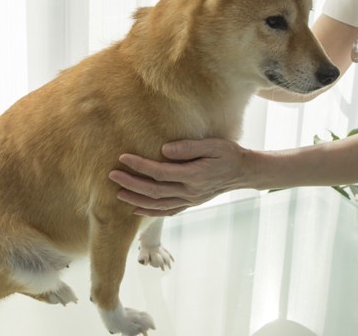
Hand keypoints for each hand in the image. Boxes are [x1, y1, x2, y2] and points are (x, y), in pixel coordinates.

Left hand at [109, 139, 250, 215]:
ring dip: (136, 200)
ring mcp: (190, 200)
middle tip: (113, 176)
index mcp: (194, 175)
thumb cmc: (228, 154)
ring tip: (118, 194)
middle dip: (131, 184)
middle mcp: (190, 191)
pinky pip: (167, 211)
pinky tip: (137, 209)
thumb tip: (163, 150)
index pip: (160, 172)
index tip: (123, 158)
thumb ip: (188, 147)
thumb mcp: (213, 145)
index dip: (139, 166)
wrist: (244, 172)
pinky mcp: (190, 203)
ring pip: (158, 204)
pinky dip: (151, 212)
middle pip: (154, 190)